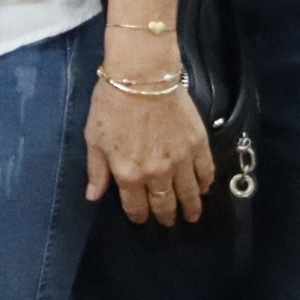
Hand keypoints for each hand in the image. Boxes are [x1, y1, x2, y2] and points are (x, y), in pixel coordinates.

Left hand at [86, 66, 214, 224]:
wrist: (142, 77)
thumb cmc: (112, 104)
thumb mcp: (94, 139)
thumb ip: (97, 170)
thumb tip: (94, 195)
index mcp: (128, 174)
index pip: (135, 205)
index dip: (139, 216)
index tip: (142, 219)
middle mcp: (156, 174)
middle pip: (164, 204)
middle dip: (166, 216)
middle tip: (169, 222)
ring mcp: (180, 160)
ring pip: (188, 193)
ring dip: (191, 208)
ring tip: (192, 215)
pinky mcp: (198, 144)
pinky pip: (205, 171)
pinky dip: (205, 183)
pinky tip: (204, 188)